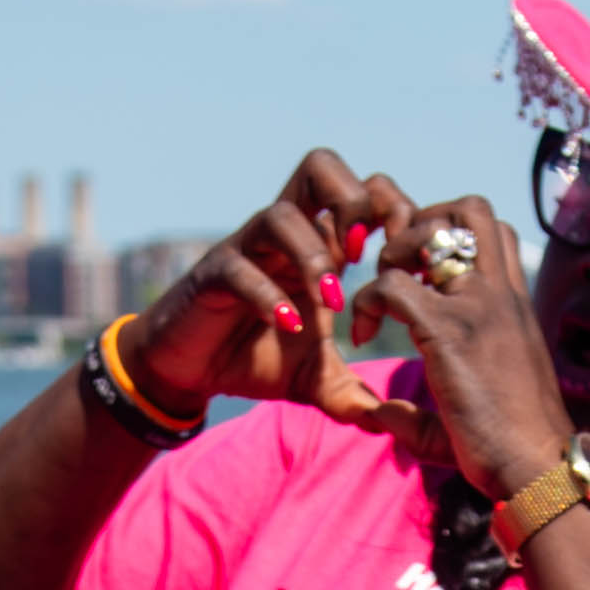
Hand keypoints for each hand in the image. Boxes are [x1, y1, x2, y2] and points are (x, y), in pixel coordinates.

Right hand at [120, 149, 426, 430]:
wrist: (191, 372)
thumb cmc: (256, 358)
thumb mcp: (317, 379)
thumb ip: (354, 394)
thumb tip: (389, 424)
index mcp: (317, 244)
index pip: (362, 189)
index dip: (390, 213)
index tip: (399, 267)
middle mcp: (284, 236)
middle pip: (321, 166)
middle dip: (352, 204)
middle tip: (364, 258)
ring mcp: (246, 250)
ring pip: (282, 214)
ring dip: (313, 258)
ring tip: (328, 304)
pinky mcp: (213, 275)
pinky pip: (239, 270)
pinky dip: (268, 297)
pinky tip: (287, 327)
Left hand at [333, 194, 575, 498]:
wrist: (538, 467)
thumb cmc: (512, 450)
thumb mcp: (473, 411)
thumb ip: (423, 407)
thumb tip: (381, 414)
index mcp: (513, 304)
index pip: (491, 234)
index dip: (450, 237)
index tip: (421, 279)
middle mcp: (499, 293)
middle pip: (469, 208)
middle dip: (424, 221)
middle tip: (399, 268)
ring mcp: (476, 306)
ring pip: (433, 227)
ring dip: (396, 248)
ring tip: (382, 294)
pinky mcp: (449, 330)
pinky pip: (392, 285)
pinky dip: (368, 300)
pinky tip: (363, 333)